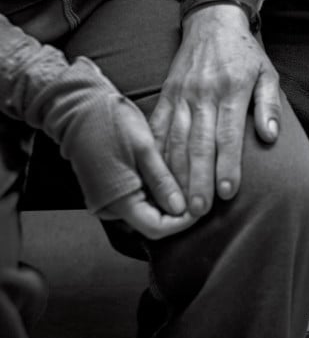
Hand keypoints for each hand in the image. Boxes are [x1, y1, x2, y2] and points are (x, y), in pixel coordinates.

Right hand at [97, 97, 195, 238]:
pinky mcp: (109, 190)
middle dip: (177, 212)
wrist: (79, 109)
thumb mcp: (144, 149)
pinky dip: (154, 193)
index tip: (200, 206)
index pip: (157, 228)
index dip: (182, 221)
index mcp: (119, 200)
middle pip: (152, 223)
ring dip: (167, 202)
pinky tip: (166, 177)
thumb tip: (182, 208)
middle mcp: (110, 207)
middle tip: (196, 192)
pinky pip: (137, 200)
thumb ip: (162, 181)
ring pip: (146, 212)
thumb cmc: (109, 123)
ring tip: (184, 182)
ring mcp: (108, 200)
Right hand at [149, 4, 280, 216]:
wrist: (213, 21)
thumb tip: (271, 136)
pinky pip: (157, 127)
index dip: (227, 165)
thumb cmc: (245, 53)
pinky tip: (153, 176)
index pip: (228, 134)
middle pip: (199, 143)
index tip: (226, 192)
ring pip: (175, 140)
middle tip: (198, 210)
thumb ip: (270, 105)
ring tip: (177, 203)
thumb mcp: (267, 73)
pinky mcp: (165, 94)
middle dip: (198, 179)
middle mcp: (203, 95)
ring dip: (175, 174)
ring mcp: (181, 95)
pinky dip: (154, 153)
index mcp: (231, 90)